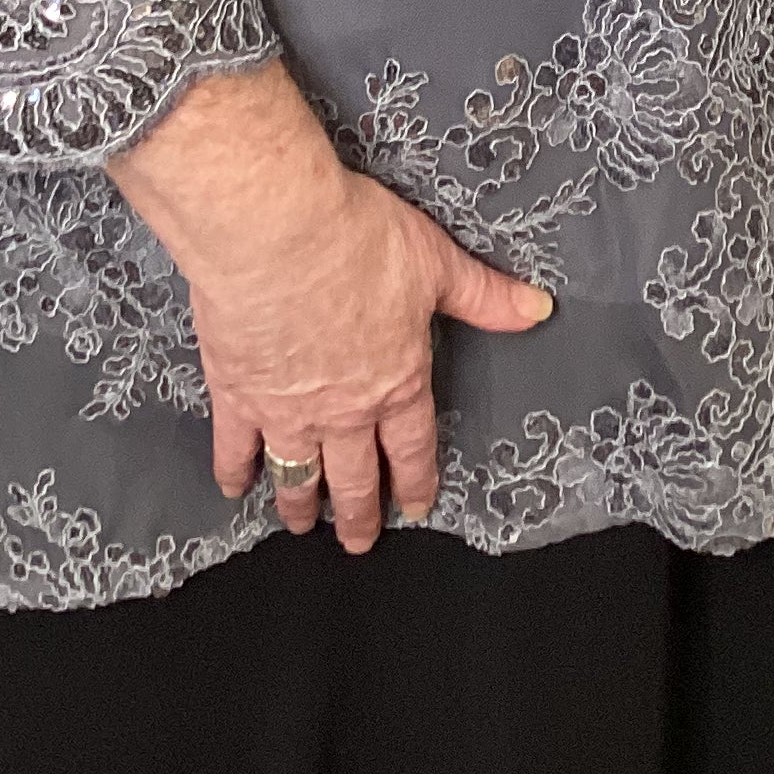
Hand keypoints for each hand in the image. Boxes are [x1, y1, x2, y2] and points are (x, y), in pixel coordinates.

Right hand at [110, 61, 552, 551]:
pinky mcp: (237, 394)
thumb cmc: (357, 240)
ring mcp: (287, 410)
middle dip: (360, 514)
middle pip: (355, 477)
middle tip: (359, 542)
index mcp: (397, 383)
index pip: (413, 448)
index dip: (416, 482)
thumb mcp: (436, 262)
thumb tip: (538, 309)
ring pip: (297, 474)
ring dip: (302, 505)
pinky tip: (235, 488)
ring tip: (304, 523)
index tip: (415, 508)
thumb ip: (484, 296)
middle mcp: (344, 411)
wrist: (275, 232)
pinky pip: (237, 447)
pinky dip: (235, 472)